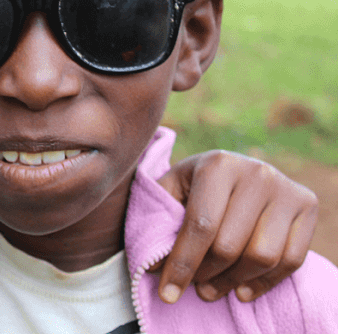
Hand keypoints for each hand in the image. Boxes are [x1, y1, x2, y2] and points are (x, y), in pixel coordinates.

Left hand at [155, 149, 317, 303]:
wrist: (235, 170)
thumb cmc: (195, 186)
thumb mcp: (172, 190)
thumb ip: (159, 221)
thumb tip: (152, 265)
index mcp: (218, 165)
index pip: (200, 225)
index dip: (182, 264)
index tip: (168, 293)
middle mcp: (256, 174)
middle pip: (230, 245)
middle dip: (205, 273)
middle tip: (193, 285)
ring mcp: (286, 189)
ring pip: (263, 256)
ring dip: (233, 281)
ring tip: (212, 288)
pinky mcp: (307, 206)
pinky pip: (292, 260)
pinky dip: (265, 283)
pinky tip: (242, 290)